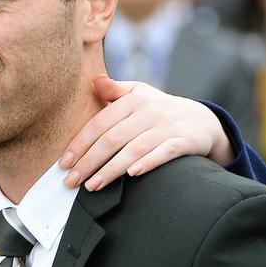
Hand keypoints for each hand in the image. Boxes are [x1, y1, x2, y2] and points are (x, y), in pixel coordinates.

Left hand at [60, 75, 233, 191]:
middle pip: (112, 139)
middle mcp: (149, 111)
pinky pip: (164, 153)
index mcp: (132, 100)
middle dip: (89, 162)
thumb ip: (114, 90)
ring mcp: (167, 126)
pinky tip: (132, 175)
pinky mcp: (184, 141)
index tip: (64, 163)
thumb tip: (94, 80)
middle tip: (71, 181)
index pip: (100, 123)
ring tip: (92, 186)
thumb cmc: (159, 110)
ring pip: (134, 149)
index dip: (80, 144)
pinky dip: (148, 163)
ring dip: (111, 170)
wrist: (202, 120)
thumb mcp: (138, 94)